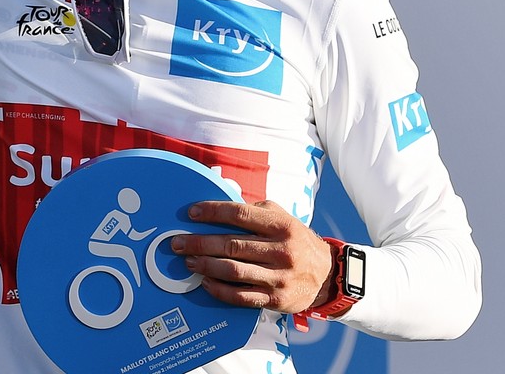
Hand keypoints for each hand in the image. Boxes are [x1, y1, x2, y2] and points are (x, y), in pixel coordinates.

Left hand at [168, 200, 333, 312]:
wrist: (327, 275)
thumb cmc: (296, 241)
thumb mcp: (284, 219)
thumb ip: (257, 211)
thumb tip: (222, 206)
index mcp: (282, 225)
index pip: (240, 214)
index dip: (213, 212)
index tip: (192, 213)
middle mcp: (281, 250)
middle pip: (231, 244)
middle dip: (200, 243)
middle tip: (178, 243)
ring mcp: (279, 276)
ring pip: (233, 270)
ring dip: (206, 266)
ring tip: (188, 261)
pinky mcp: (275, 299)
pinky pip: (241, 296)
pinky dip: (219, 290)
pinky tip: (206, 282)